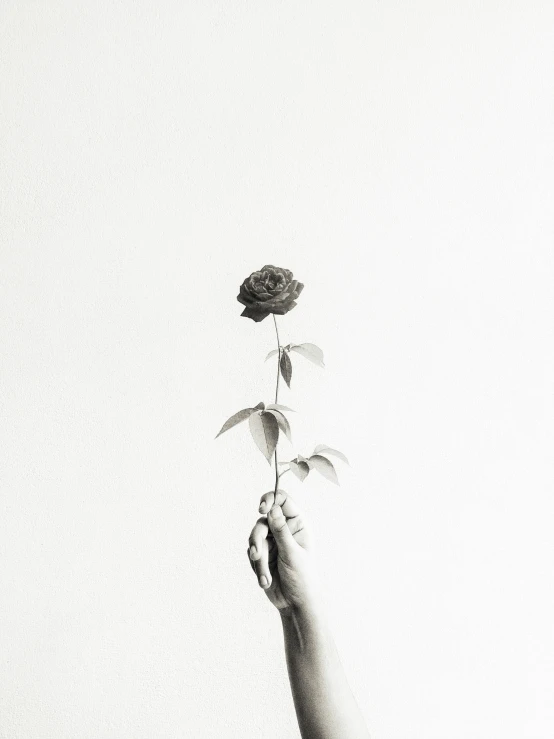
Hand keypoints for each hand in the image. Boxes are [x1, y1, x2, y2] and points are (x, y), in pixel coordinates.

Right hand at [247, 489, 319, 611]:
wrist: (295, 603)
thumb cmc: (302, 577)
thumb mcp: (293, 553)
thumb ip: (281, 531)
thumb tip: (273, 510)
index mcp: (297, 524)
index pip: (282, 501)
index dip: (270, 499)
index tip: (261, 508)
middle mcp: (283, 529)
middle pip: (263, 521)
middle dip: (258, 540)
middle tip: (257, 554)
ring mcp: (272, 541)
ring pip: (254, 538)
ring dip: (258, 559)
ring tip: (265, 576)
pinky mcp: (262, 554)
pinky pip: (252, 553)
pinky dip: (257, 567)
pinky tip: (266, 581)